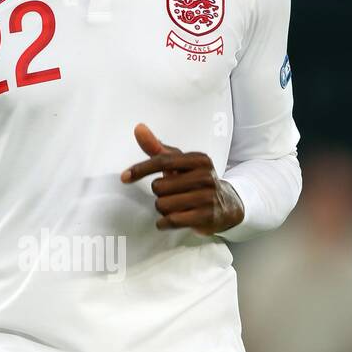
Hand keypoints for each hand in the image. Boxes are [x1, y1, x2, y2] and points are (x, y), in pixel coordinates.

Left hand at [120, 123, 244, 236]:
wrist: (227, 205)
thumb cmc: (196, 181)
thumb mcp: (180, 163)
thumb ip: (157, 147)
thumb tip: (138, 128)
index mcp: (198, 160)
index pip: (162, 161)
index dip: (140, 169)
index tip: (124, 177)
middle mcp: (205, 176)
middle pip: (159, 187)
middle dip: (159, 194)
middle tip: (172, 195)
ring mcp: (207, 197)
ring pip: (163, 205)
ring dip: (163, 209)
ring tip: (176, 207)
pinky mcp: (206, 216)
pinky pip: (172, 220)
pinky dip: (164, 223)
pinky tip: (168, 221)